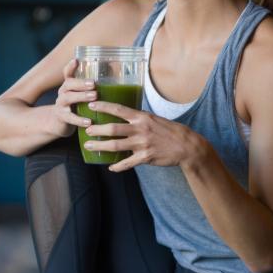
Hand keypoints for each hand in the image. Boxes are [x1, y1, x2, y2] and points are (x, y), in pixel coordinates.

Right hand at [49, 59, 96, 137]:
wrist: (58, 124)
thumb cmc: (75, 107)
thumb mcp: (81, 96)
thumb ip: (92, 88)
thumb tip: (113, 74)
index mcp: (68, 86)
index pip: (67, 73)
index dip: (70, 67)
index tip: (76, 60)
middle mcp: (63, 93)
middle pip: (68, 84)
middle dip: (81, 83)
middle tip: (94, 83)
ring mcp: (61, 105)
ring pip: (68, 98)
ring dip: (81, 96)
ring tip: (94, 97)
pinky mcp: (62, 118)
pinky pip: (70, 118)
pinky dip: (79, 119)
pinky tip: (89, 121)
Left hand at [81, 100, 204, 171]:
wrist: (186, 146)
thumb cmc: (170, 131)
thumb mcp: (154, 119)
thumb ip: (139, 119)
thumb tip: (125, 116)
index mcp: (142, 117)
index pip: (119, 109)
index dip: (103, 107)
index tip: (91, 105)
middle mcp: (140, 129)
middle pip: (113, 129)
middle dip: (97, 129)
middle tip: (86, 129)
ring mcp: (142, 144)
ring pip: (116, 146)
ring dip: (101, 146)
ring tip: (89, 146)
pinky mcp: (145, 157)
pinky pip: (127, 163)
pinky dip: (118, 166)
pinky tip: (111, 167)